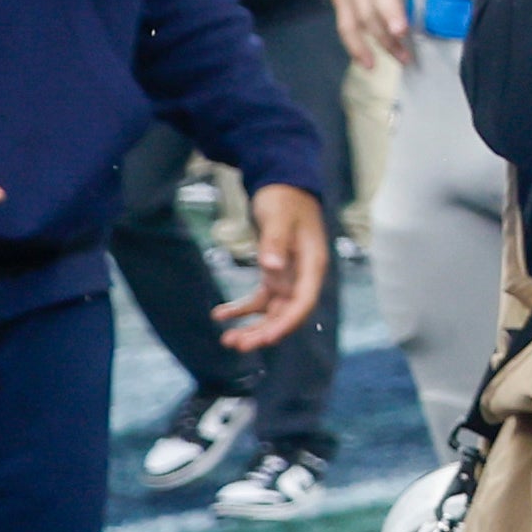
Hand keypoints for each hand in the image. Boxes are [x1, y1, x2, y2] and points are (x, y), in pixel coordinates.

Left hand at [216, 184, 328, 352]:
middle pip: (286, 314)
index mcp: (312, 265)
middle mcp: (303, 277)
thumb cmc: (285, 199)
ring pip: (273, 313)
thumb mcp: (279, 216)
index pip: (303, 302)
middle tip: (237, 344)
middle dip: (264, 333)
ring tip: (227, 340)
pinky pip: (259, 300)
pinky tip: (218, 314)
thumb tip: (271, 267)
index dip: (287, 323)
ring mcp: (289, 278)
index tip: (266, 338)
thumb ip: (276, 242)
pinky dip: (241, 310)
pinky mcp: (275, 275)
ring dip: (253, 328)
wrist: (284, 187)